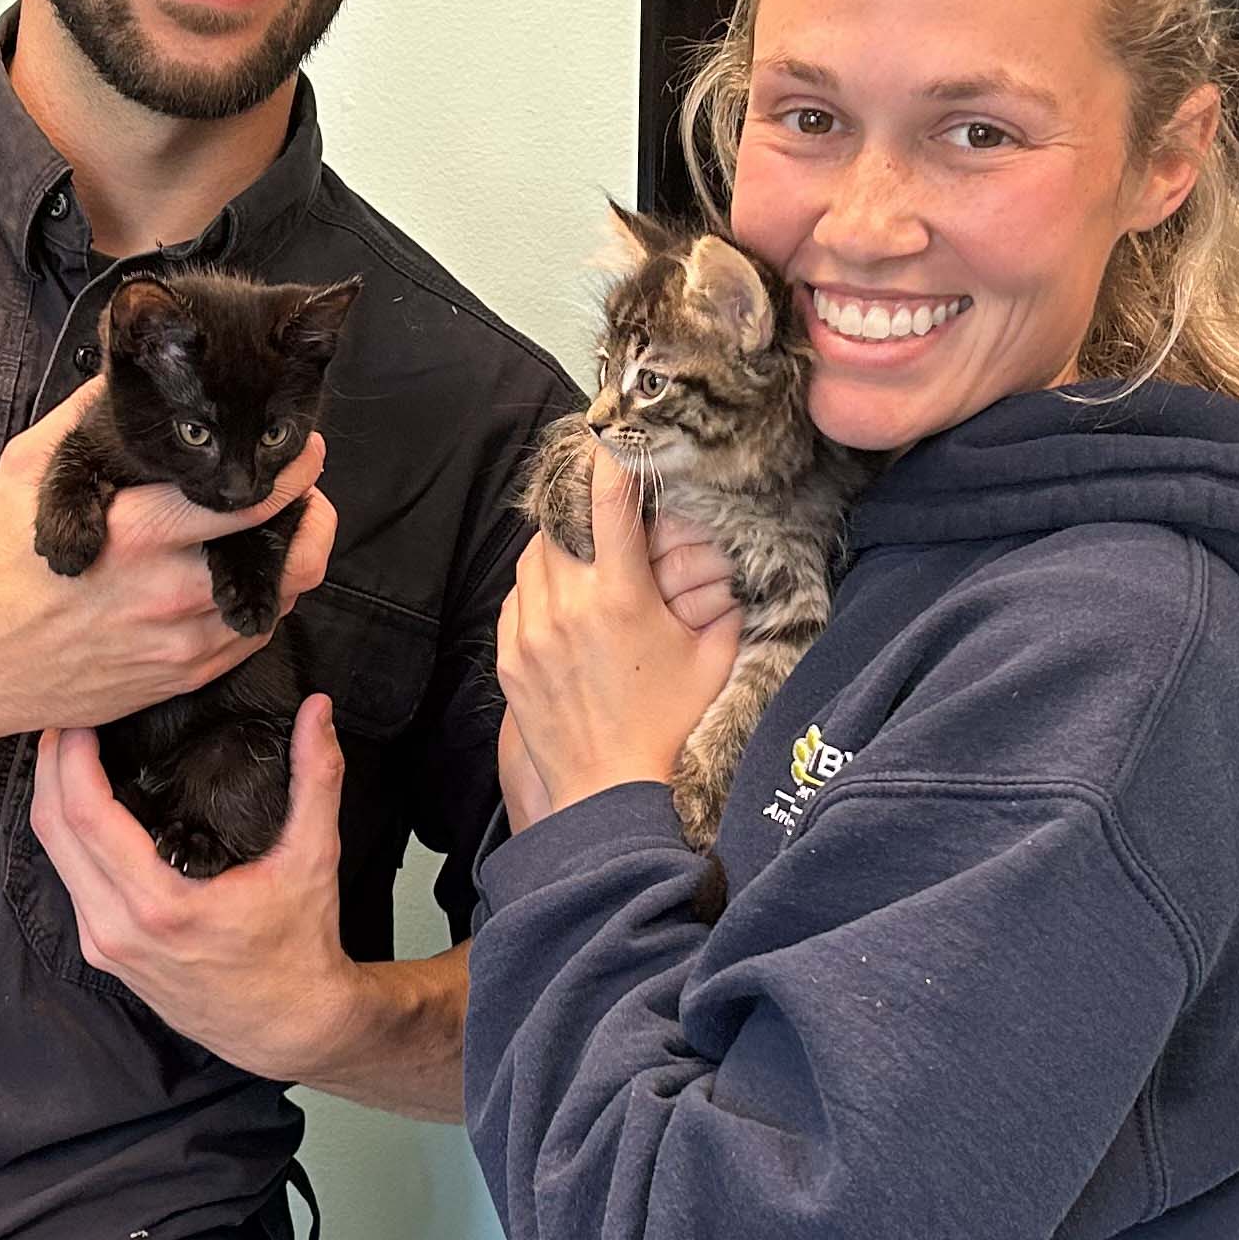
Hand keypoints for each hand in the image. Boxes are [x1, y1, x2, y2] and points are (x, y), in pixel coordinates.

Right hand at [0, 378, 335, 735]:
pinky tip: (244, 578)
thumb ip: (86, 418)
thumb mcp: (29, 472)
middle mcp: (174, 590)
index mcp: (142, 532)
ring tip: (277, 531)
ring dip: (289, 559)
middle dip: (311, 512)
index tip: (302, 448)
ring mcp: (183, 642)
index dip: (294, 470)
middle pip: (290, 554)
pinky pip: (251, 638)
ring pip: (280, 598)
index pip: (254, 499)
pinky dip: (261, 603)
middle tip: (303, 488)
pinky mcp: (183, 677)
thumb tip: (129, 370)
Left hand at [30, 695, 365, 1079]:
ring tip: (72, 749)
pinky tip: (85, 803)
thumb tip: (318, 713)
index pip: (86, 816)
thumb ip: (317, 778)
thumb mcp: (314, 860)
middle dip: (51, 764)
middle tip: (68, 716)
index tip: (82, 716)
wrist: (291, 1030)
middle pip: (51, 830)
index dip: (72, 758)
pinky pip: (69, 879)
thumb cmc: (299, 955)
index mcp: (159, 907)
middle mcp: (118, 930)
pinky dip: (68, 834)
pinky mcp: (106, 952)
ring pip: (53, 857)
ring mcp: (105, 945)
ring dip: (54, 797)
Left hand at [495, 449, 740, 830]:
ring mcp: (530, 633)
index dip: (611, 458)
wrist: (612, 799)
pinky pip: (515, 599)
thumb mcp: (714, 657)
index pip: (607, 498)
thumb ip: (723, 599)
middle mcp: (565, 606)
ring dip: (558, 545)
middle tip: (606, 506)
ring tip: (589, 557)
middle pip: (560, 520)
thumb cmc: (669, 731)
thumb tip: (729, 556)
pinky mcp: (510, 660)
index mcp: (619, 597)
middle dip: (583, 506)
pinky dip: (537, 588)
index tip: (617, 440)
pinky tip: (565, 602)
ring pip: (531, 556)